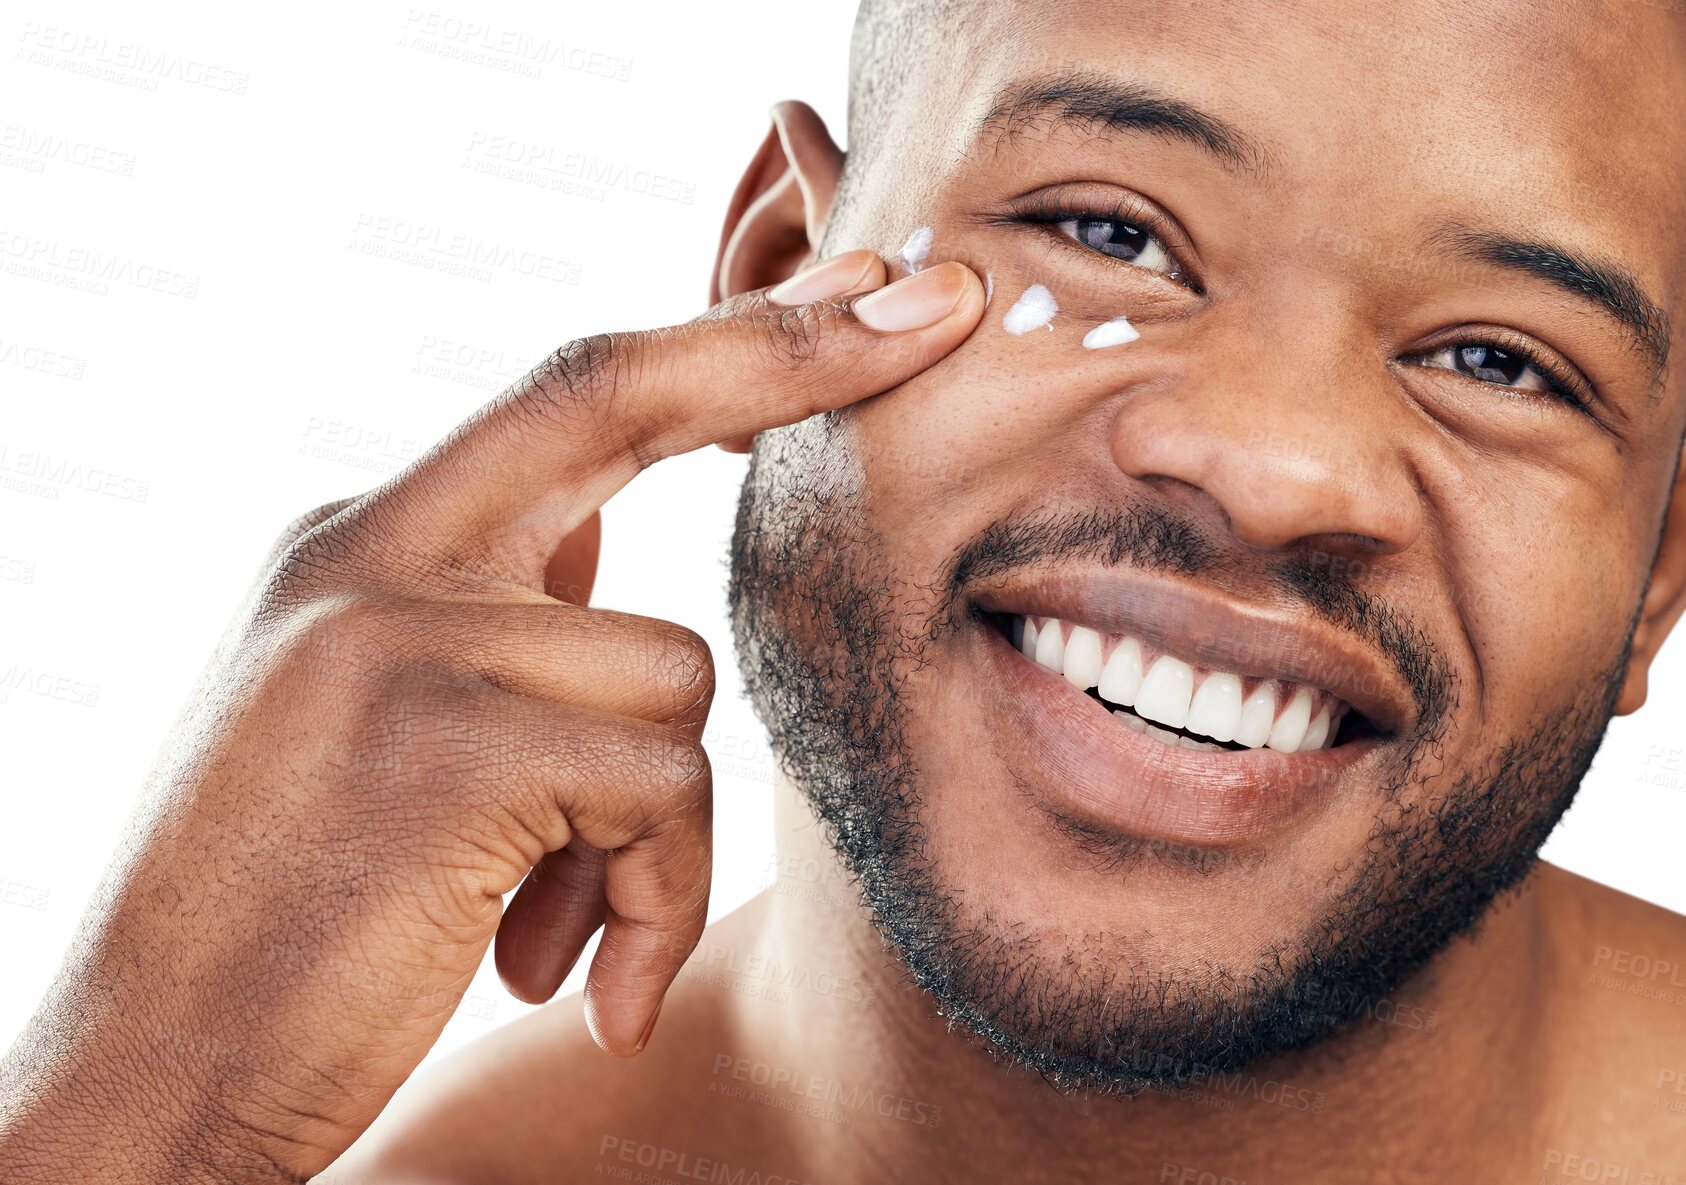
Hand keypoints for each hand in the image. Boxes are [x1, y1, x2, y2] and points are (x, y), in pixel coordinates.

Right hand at [0, 252, 985, 1184]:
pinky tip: (572, 978)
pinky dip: (654, 897)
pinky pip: (665, 789)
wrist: (138, 1084)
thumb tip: (607, 582)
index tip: (848, 295)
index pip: (561, 398)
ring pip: (673, 675)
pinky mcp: (446, 745)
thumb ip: (484, 634)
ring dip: (655, 829)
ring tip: (565, 935)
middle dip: (789, 347)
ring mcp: (397, 639)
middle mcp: (366, 558)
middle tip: (934, 303)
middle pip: (613, 392)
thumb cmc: (282, 925)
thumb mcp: (371, 737)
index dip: (718, 342)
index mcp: (358, 547)